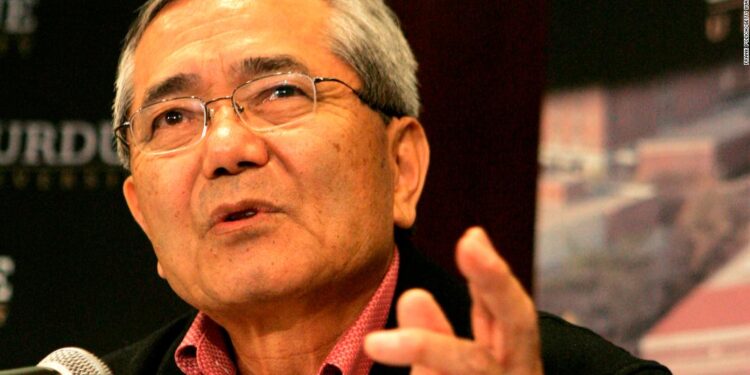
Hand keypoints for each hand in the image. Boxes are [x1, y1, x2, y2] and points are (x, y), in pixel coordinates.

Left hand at [364, 227, 542, 373]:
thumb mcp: (447, 369)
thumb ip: (434, 337)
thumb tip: (413, 296)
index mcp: (510, 360)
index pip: (505, 311)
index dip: (492, 274)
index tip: (471, 236)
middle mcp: (516, 374)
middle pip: (516, 327)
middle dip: (493, 286)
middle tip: (468, 246)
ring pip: (474, 366)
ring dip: (429, 349)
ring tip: (376, 343)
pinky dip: (425, 373)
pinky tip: (393, 354)